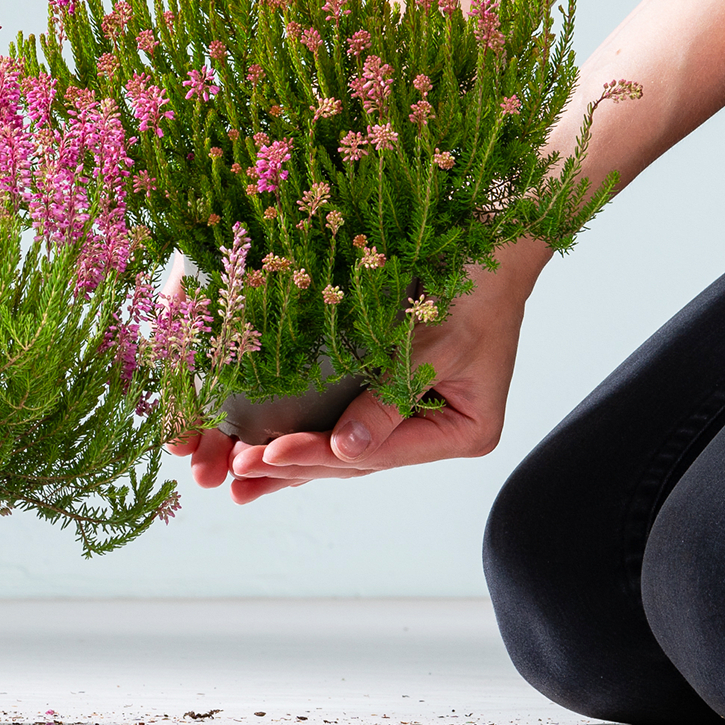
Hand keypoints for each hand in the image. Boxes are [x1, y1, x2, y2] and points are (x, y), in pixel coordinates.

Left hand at [166, 242, 545, 503]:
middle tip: (236, 475)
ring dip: (291, 464)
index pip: (377, 454)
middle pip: (354, 460)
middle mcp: (435, 433)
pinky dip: (305, 434)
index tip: (266, 453)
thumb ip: (392, 399)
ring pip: (343, 449)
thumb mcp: (437, 346)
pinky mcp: (388, 396)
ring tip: (238, 482)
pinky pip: (340, 422)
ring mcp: (412, 418)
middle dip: (293, 467)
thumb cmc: (471, 288)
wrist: (487, 243)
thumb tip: (347, 451)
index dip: (318, 455)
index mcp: (462, 433)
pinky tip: (264, 451)